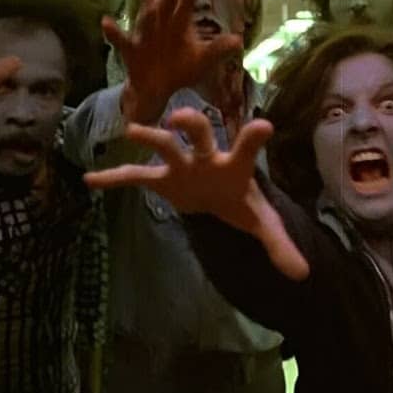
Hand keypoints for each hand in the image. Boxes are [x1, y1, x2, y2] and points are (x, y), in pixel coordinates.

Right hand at [84, 108, 308, 279]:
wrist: (217, 197)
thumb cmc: (239, 201)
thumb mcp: (261, 222)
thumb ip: (279, 244)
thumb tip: (302, 274)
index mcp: (235, 164)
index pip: (247, 146)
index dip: (254, 137)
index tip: (264, 126)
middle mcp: (206, 156)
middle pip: (199, 131)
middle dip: (190, 123)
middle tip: (179, 118)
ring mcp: (181, 164)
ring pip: (164, 144)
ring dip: (150, 137)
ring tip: (132, 133)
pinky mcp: (161, 178)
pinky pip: (134, 177)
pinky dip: (114, 178)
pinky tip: (90, 179)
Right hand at [103, 0, 243, 124]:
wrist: (156, 90)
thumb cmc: (179, 70)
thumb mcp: (201, 61)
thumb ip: (217, 50)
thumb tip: (239, 41)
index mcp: (179, 22)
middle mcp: (161, 24)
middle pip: (166, 6)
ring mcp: (144, 35)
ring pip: (146, 20)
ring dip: (148, 11)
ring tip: (151, 0)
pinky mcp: (131, 50)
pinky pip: (120, 40)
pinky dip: (113, 32)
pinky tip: (105, 22)